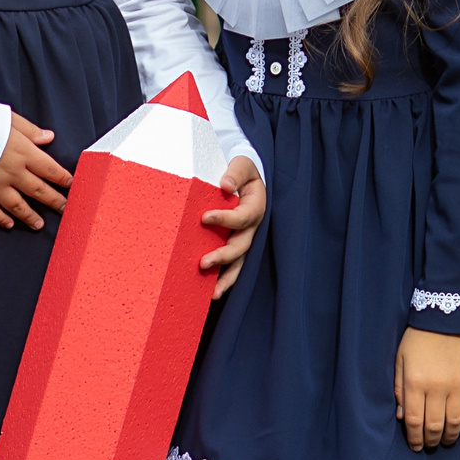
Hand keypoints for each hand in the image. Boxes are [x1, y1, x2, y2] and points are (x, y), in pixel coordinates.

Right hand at [0, 112, 72, 230]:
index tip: (71, 184)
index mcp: (23, 152)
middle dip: (54, 201)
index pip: (50, 169)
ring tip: (40, 224)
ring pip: (19, 206)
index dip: (63, 178)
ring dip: (31, 216)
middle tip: (64, 209)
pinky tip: (10, 225)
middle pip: (39, 190)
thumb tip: (49, 137)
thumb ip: (30, 130)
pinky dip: (2, 220)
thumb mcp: (8, 119)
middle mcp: (13, 173)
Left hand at [199, 158, 265, 297]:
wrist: (247, 177)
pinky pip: (231, 266)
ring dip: (225, 279)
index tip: (205, 217)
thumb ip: (235, 173)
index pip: (243, 217)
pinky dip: (222, 279)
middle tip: (203, 263)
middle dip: (223, 256)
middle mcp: (252, 228)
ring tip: (212, 294)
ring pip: (238, 263)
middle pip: (241, 246)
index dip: (226, 219)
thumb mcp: (242, 165)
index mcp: (255, 207)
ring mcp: (244, 239)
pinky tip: (209, 293)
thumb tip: (225, 184)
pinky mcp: (235, 246)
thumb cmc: (243, 171)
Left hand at [394, 327, 459, 451]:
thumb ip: (399, 389)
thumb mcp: (400, 361)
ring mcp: (458, 386)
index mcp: (415, 383)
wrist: (445, 318)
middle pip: (434, 425)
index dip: (414, 438)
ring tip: (446, 441)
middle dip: (431, 440)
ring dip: (450, 436)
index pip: (414, 421)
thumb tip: (402, 417)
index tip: (415, 447)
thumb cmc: (417, 339)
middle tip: (429, 445)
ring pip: (455, 421)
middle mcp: (436, 388)